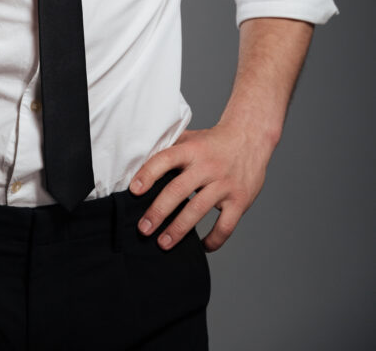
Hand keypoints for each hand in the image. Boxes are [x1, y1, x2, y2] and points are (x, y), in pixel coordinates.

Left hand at [129, 122, 272, 251]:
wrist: (250, 137)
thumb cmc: (213, 141)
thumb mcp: (191, 138)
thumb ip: (169, 149)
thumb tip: (137, 163)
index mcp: (192, 149)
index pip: (165, 159)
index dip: (148, 174)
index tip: (134, 191)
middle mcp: (207, 166)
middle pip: (178, 190)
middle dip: (158, 212)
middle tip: (143, 229)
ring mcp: (224, 184)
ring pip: (198, 210)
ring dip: (178, 230)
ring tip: (163, 243)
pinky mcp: (240, 200)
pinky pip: (225, 226)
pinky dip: (213, 240)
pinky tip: (202, 246)